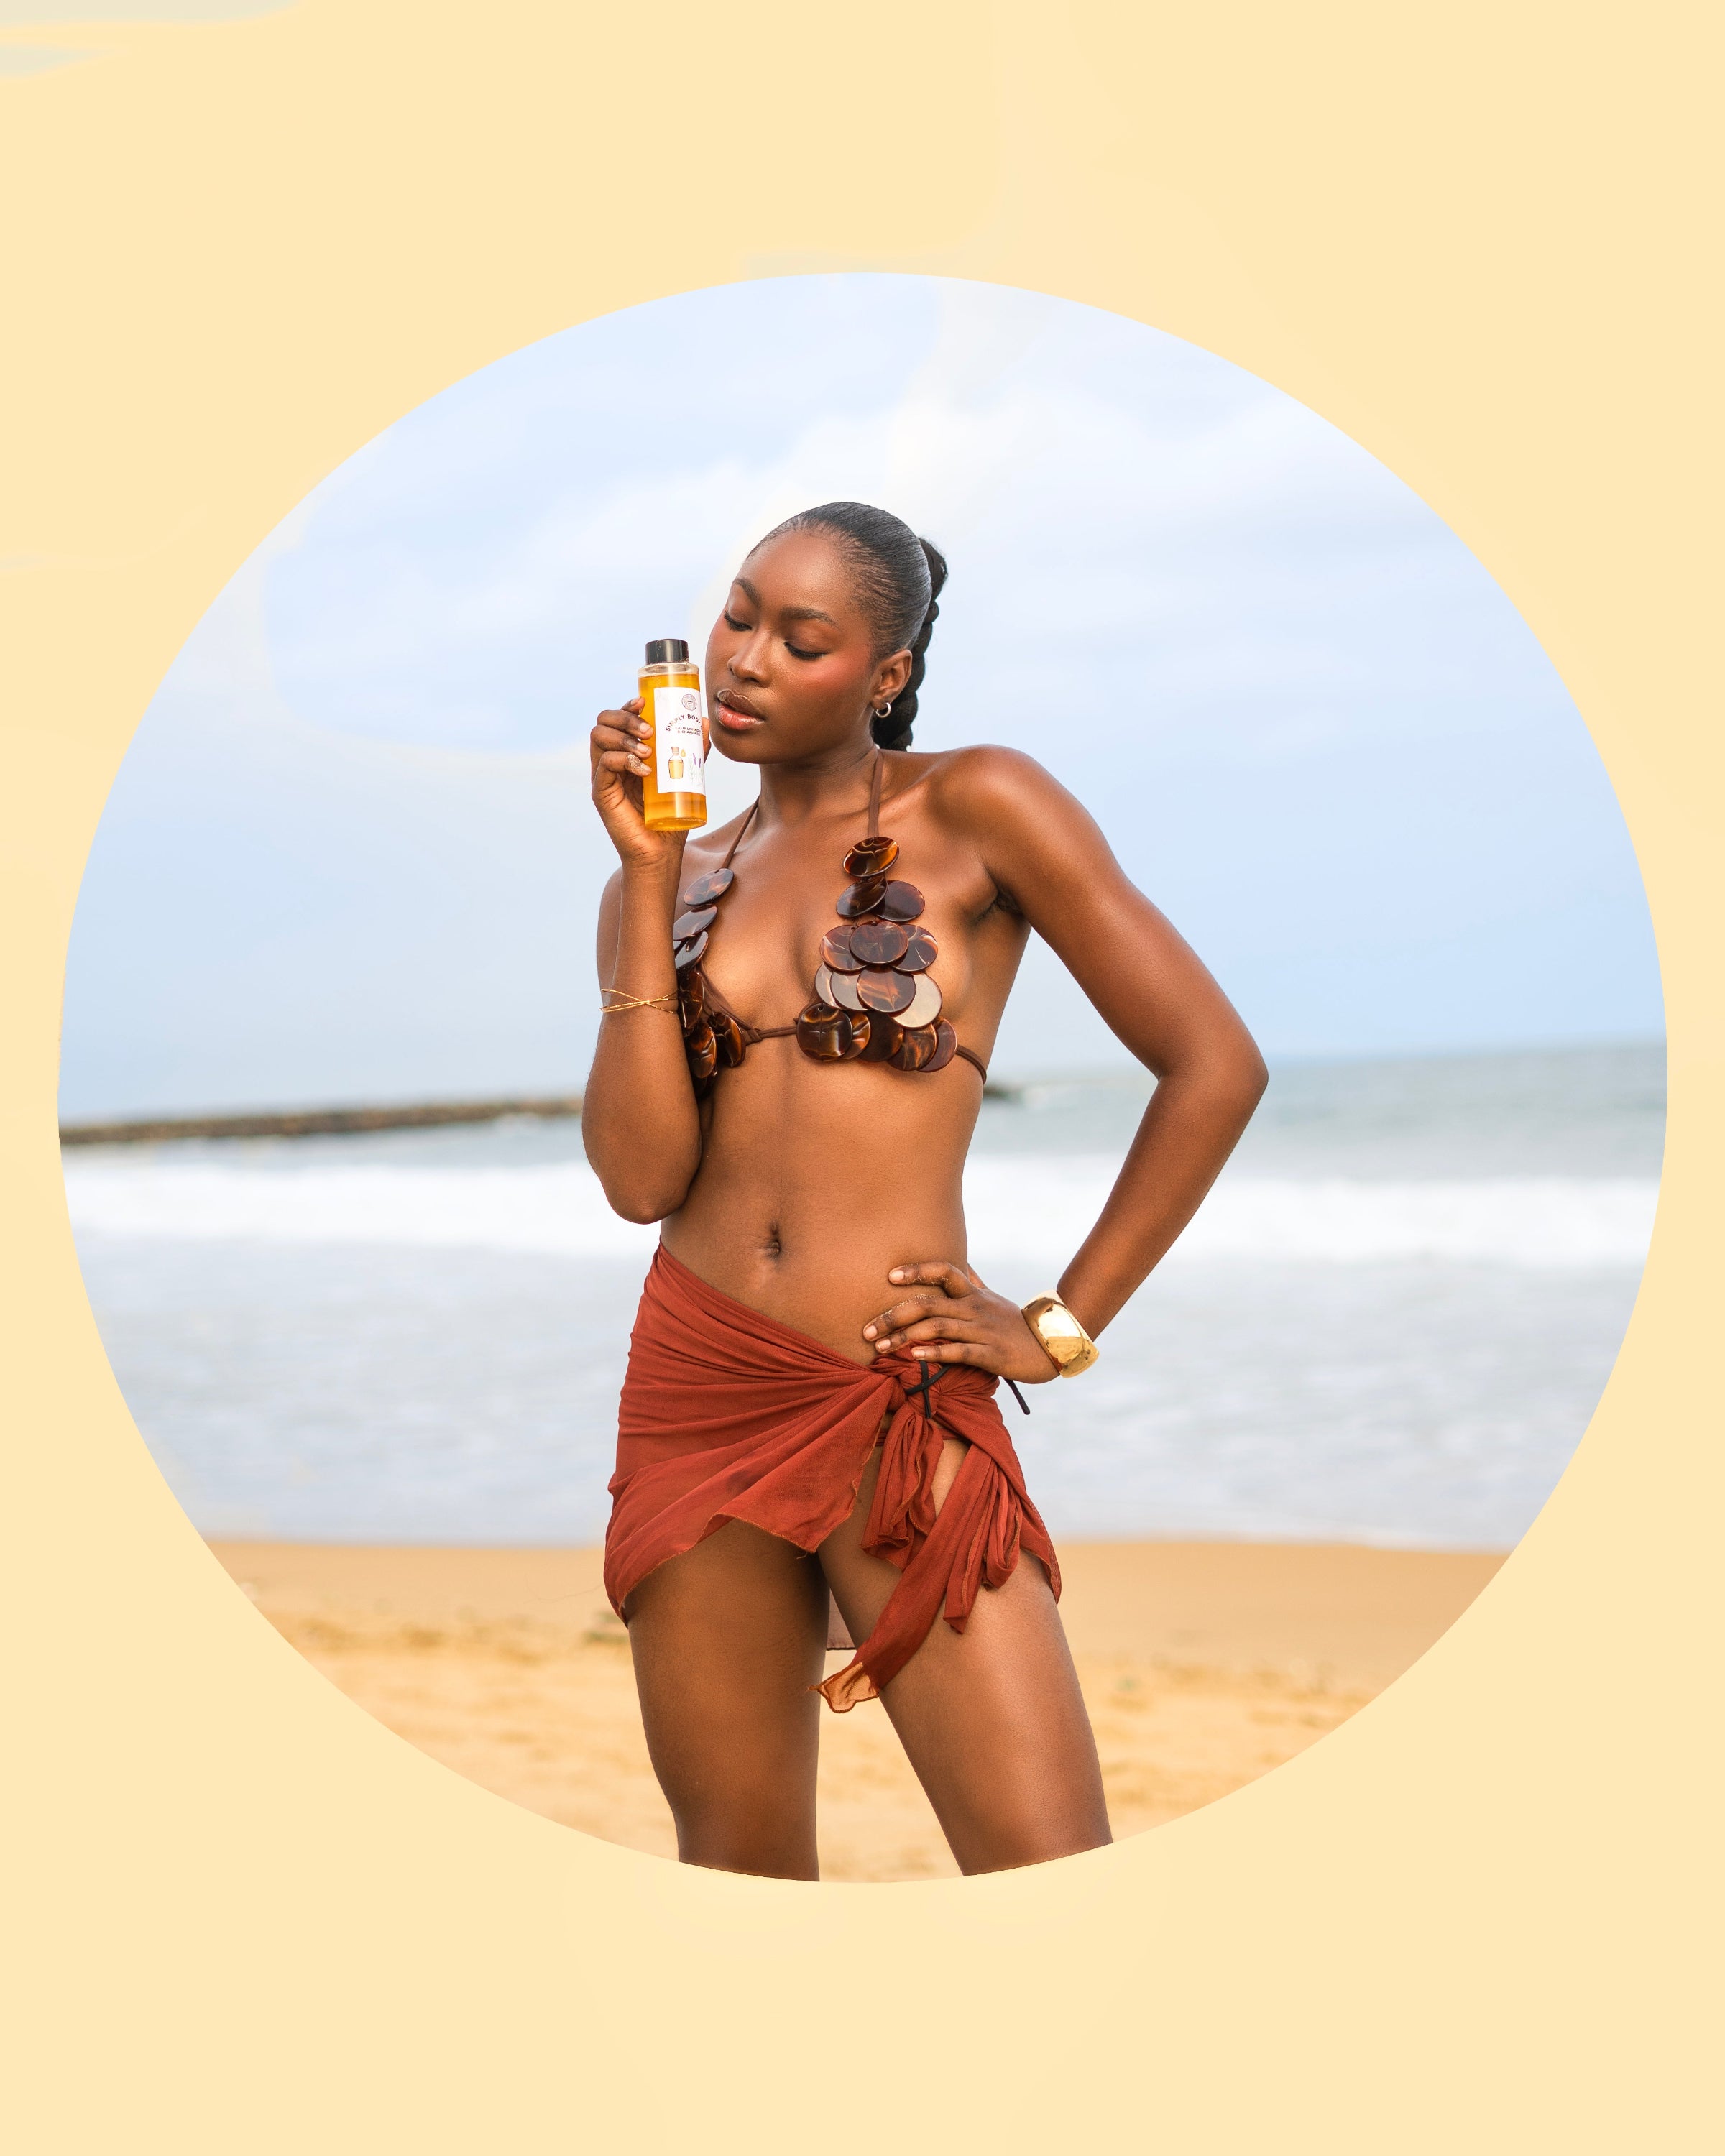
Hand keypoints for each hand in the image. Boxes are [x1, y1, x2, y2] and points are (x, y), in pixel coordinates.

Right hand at [590, 698, 685, 872]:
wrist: (662, 852)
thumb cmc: (672, 816)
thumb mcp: (686, 777)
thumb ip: (692, 751)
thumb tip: (703, 722)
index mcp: (625, 753)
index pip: (617, 719)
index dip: (627, 706)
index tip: (645, 702)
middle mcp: (609, 761)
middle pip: (602, 722)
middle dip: (625, 717)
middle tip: (650, 730)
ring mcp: (603, 777)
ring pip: (598, 737)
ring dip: (624, 737)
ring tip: (649, 751)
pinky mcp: (601, 793)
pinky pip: (603, 765)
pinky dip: (624, 760)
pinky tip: (644, 770)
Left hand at [861, 1260, 1059, 1383]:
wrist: (1049, 1346)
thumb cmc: (1013, 1322)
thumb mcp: (992, 1298)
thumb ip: (972, 1281)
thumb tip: (958, 1263)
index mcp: (972, 1293)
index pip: (943, 1270)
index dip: (916, 1270)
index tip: (889, 1276)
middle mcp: (973, 1308)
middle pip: (928, 1303)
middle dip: (893, 1315)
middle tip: (867, 1329)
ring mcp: (981, 1331)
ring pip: (937, 1327)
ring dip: (904, 1337)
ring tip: (880, 1347)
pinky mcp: (990, 1355)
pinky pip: (958, 1351)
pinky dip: (935, 1353)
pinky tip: (914, 1357)